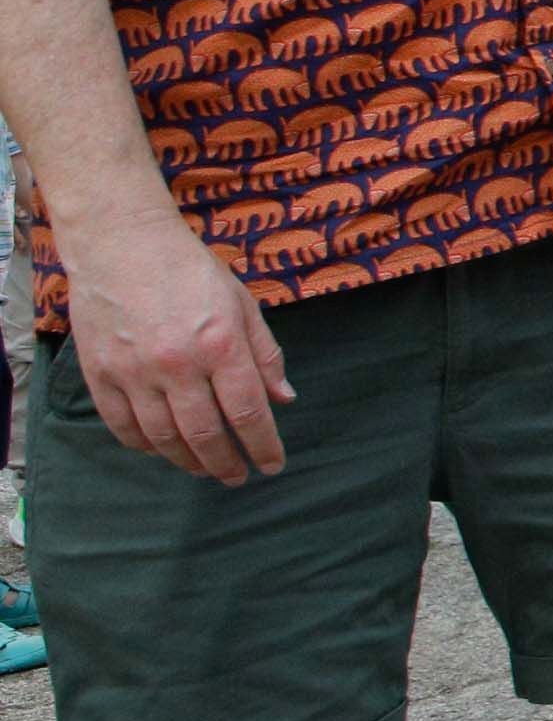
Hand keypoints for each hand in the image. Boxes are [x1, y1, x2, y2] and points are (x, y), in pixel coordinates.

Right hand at [65, 206, 291, 483]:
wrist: (122, 244)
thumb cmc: (190, 270)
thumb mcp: (243, 304)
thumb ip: (265, 355)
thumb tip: (284, 400)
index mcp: (220, 345)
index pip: (248, 413)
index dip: (263, 447)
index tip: (271, 465)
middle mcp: (177, 364)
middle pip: (206, 435)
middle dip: (227, 463)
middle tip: (238, 477)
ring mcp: (134, 372)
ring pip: (164, 438)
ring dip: (189, 462)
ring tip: (206, 470)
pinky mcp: (100, 374)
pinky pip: (123, 426)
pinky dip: (146, 446)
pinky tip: (164, 450)